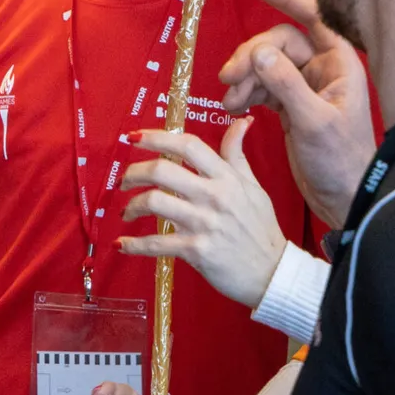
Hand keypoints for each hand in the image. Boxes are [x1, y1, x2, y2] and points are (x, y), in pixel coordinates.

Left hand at [118, 119, 287, 308]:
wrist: (273, 272)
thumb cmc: (261, 228)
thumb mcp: (254, 187)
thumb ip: (237, 155)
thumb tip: (241, 122)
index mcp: (226, 178)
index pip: (188, 146)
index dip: (156, 137)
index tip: (133, 138)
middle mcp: (213, 196)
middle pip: (162, 170)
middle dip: (133, 172)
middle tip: (124, 181)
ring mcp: (203, 223)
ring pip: (153, 202)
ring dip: (130, 206)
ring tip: (126, 212)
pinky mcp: (195, 250)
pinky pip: (155, 243)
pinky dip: (133, 245)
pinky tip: (122, 244)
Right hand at [217, 0, 376, 228]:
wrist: (343, 196)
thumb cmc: (340, 161)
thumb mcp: (312, 121)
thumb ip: (286, 85)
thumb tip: (258, 52)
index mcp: (340, 64)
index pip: (314, 18)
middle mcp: (324, 70)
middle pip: (279, 44)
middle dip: (250, 57)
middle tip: (227, 78)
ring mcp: (306, 87)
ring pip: (266, 65)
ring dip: (244, 79)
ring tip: (229, 102)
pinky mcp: (291, 106)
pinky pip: (262, 87)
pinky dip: (246, 94)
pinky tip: (232, 108)